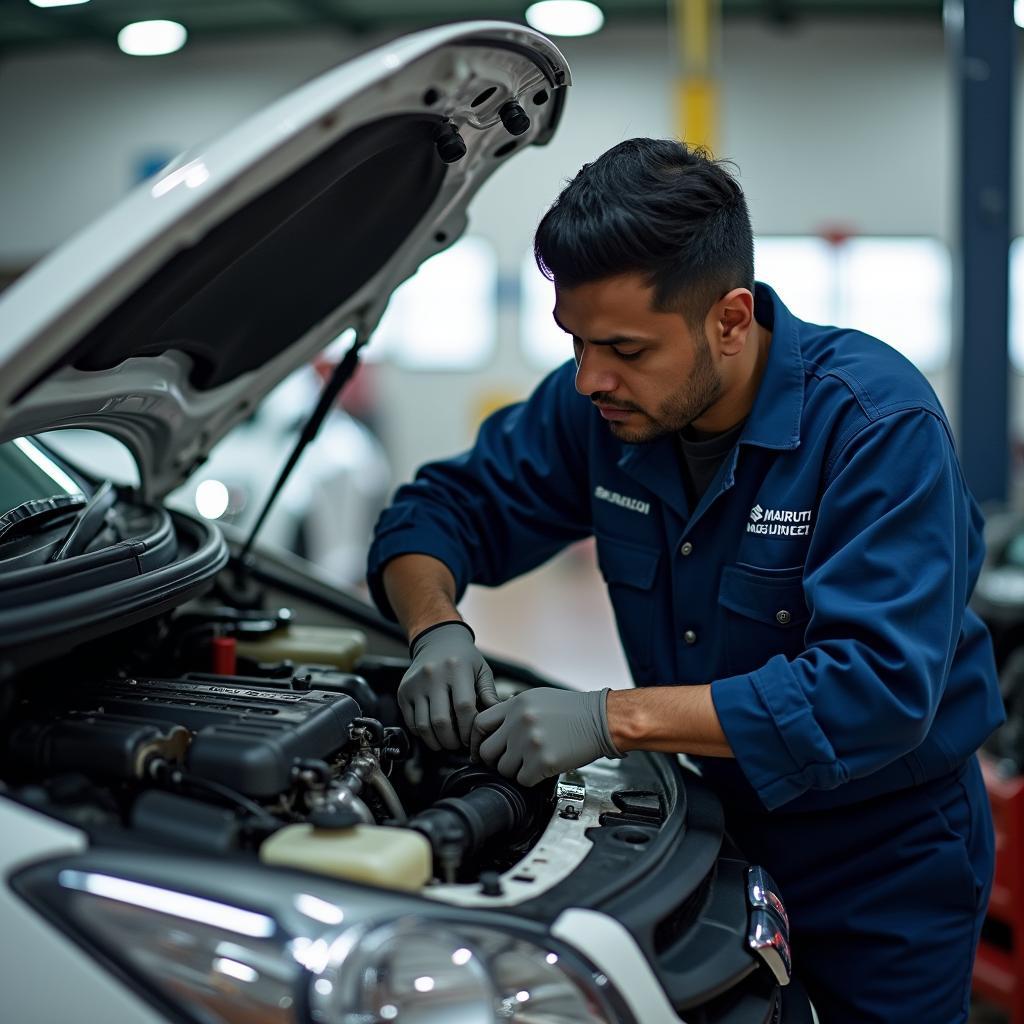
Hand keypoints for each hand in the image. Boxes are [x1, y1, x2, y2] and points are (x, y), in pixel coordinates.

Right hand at [399, 622, 498, 750]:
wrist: (437, 640)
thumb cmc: (464, 658)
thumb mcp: (482, 670)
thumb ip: (489, 695)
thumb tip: (496, 721)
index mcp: (456, 669)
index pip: (464, 708)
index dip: (469, 729)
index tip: (473, 737)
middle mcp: (433, 675)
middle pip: (441, 721)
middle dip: (453, 741)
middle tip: (460, 744)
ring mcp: (416, 684)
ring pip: (424, 726)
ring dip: (437, 741)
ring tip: (447, 742)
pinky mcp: (404, 692)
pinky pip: (411, 722)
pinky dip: (423, 734)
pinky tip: (434, 733)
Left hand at [470, 687, 621, 786]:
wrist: (602, 719)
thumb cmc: (572, 710)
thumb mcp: (537, 697)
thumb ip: (512, 710)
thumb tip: (493, 726)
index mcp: (516, 704)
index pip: (479, 724)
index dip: (476, 740)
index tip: (479, 750)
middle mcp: (520, 722)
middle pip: (487, 751)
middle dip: (494, 760)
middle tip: (507, 760)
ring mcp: (530, 742)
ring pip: (504, 769)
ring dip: (515, 770)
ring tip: (531, 761)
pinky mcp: (544, 762)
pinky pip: (523, 780)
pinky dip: (531, 779)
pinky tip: (543, 768)